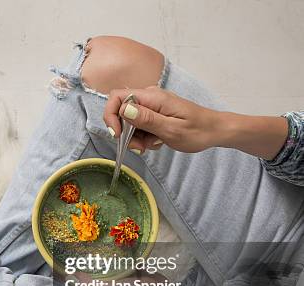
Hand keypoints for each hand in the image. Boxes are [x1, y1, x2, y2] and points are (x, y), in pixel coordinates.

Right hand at [103, 86, 220, 152]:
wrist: (215, 131)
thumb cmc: (198, 130)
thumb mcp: (171, 129)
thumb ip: (146, 119)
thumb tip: (123, 109)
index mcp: (152, 97)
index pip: (117, 97)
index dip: (111, 115)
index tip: (117, 135)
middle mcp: (149, 97)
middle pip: (121, 110)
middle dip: (125, 131)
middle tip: (139, 147)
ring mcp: (152, 104)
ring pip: (129, 120)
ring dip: (134, 137)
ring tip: (151, 145)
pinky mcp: (154, 112)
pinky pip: (139, 124)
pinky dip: (143, 136)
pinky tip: (156, 141)